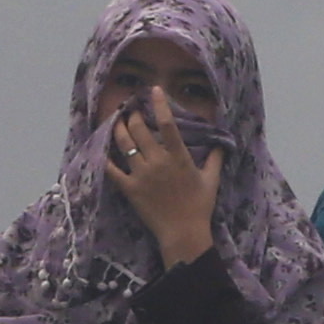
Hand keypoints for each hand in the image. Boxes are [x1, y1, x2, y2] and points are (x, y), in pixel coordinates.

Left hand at [104, 87, 219, 265]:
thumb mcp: (212, 180)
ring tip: (117, 121)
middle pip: (140, 130)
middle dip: (134, 115)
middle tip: (131, 109)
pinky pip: (113, 170)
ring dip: (119, 129)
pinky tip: (102, 149)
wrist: (183, 233)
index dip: (160, 104)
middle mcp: (158, 162)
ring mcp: (142, 175)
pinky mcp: (130, 189)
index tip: (155, 90)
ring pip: (125, 145)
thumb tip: (221, 144)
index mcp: (178, 157)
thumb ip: (215, 159)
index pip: (168, 124)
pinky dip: (106, 158)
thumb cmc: (199, 207)